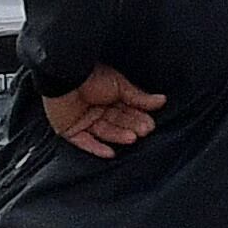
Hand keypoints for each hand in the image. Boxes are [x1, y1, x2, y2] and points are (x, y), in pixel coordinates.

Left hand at [39, 63, 165, 157]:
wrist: (65, 75)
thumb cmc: (90, 74)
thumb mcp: (120, 85)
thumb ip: (139, 97)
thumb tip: (162, 100)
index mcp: (107, 96)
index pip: (126, 110)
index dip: (138, 117)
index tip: (151, 123)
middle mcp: (95, 109)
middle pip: (116, 122)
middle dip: (131, 127)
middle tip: (146, 131)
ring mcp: (82, 120)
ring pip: (104, 132)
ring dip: (119, 136)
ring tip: (133, 138)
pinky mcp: (69, 130)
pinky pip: (84, 142)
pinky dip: (96, 148)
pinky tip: (110, 153)